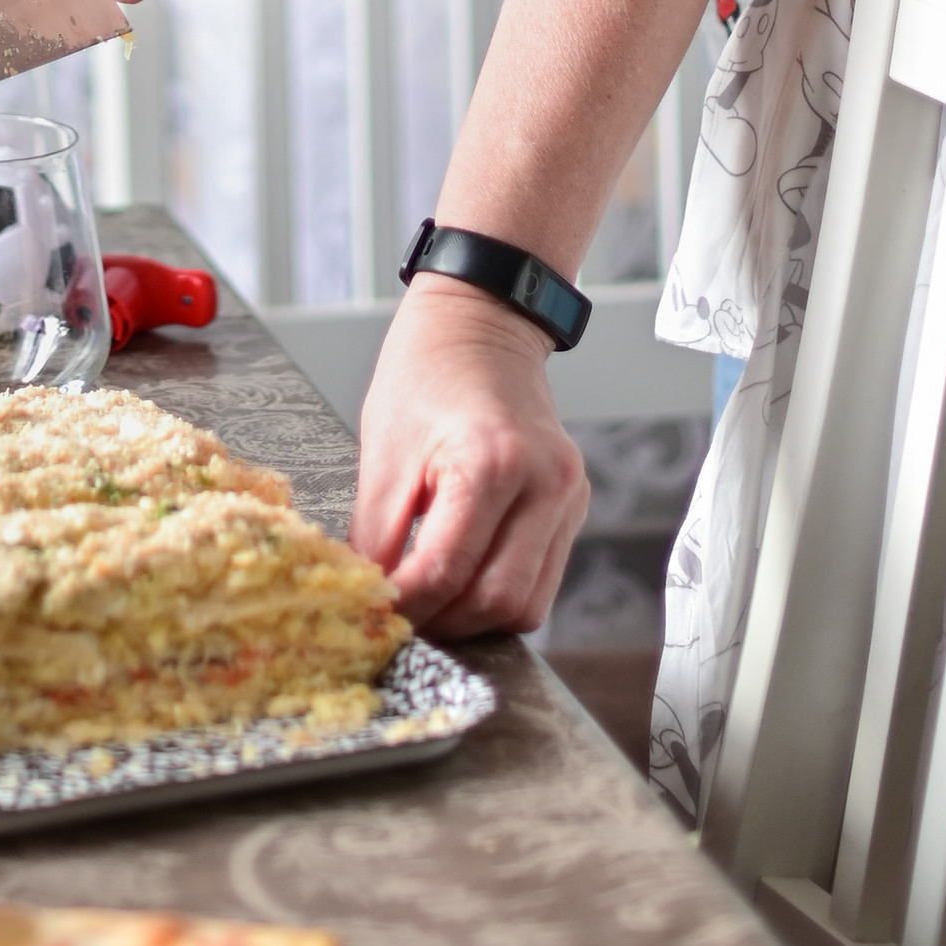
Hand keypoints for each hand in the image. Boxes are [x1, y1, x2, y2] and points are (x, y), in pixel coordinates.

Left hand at [351, 277, 588, 635]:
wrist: (481, 324)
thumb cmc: (426, 374)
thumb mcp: (383, 451)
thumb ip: (377, 536)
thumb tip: (371, 602)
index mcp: (493, 460)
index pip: (448, 570)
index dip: (406, 605)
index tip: (375, 614)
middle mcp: (545, 483)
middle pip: (497, 601)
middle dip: (444, 621)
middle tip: (400, 617)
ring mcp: (569, 496)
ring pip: (527, 604)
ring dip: (475, 618)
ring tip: (430, 601)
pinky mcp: (574, 506)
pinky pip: (541, 580)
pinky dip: (499, 593)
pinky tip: (463, 577)